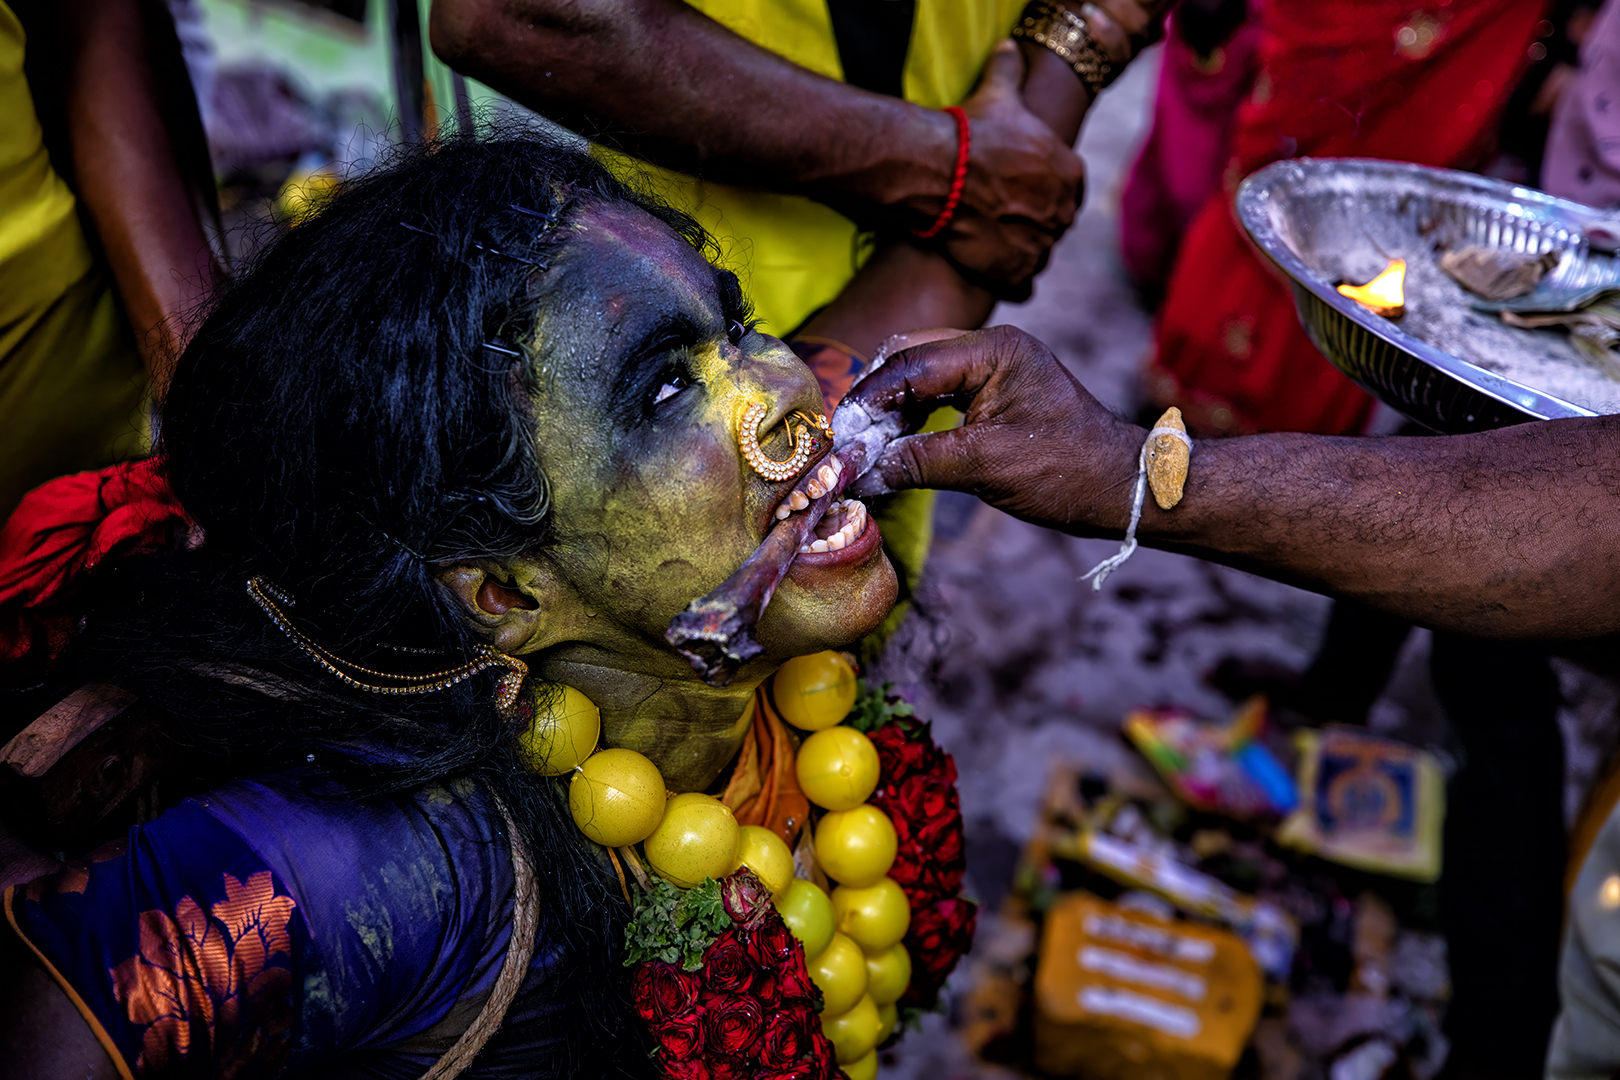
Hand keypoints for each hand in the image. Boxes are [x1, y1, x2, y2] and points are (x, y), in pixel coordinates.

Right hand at [843, 325, 1142, 533]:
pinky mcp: (995, 391)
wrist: (1120, 488)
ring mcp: (994, 367)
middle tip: (849, 440)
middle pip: (910, 358)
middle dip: (876, 399)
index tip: (840, 433)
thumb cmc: (1066, 472)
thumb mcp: (985, 467)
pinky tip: (897, 444)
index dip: (869, 399)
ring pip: (921, 375)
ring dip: (892, 409)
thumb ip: (918, 461)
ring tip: (868, 447)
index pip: (911, 363)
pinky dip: (913, 416)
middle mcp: (992, 347)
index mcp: (994, 350)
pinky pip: (939, 393)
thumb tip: (862, 471)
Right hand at [937, 42, 1085, 294]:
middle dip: (1034, 221)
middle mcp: (1062, 214)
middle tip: (1003, 215)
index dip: (1046, 188)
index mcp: (1070, 175)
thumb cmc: (973, 133)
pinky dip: (1010, 281)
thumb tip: (1009, 48)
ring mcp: (1040, 246)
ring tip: (993, 242)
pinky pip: (1023, 287)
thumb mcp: (999, 95)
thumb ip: (1010, 72)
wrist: (941, 173)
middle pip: (1054, 223)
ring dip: (1022, 251)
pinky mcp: (1015, 273)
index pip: (1069, 188)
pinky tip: (991, 270)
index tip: (1023, 188)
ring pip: (1039, 254)